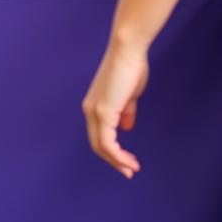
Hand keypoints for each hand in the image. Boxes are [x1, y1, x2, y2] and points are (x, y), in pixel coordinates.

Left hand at [82, 41, 148, 178]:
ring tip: (132, 168)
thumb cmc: (131, 67)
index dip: (112, 151)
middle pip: (97, 144)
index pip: (99, 135)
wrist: (128, 50)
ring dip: (117, 161)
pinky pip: (107, 142)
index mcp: (94, 105)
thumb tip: (125, 127)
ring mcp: (95, 111)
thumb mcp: (129, 95)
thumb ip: (125, 111)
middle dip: (114, 160)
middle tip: (130, 170)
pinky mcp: (103, 111)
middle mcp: (90, 109)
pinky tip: (129, 161)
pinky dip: (117, 155)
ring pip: (101, 146)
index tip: (128, 160)